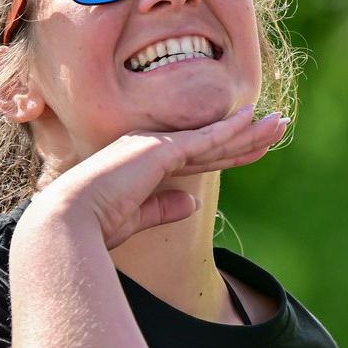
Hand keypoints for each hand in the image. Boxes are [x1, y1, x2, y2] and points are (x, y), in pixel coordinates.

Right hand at [32, 105, 287, 249]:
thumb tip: (193, 204)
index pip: (197, 157)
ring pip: (215, 138)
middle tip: (278, 125)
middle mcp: (150, 148)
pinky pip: (205, 138)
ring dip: (250, 131)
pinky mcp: (161, 151)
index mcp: (142, 163)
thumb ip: (163, 208)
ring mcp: (156, 146)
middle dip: (247, 136)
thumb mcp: (135, 219)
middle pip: (212, 142)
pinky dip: (230, 129)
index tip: (255, 149)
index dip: (228, 152)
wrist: (67, 223)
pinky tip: (252, 120)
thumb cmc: (91, 227)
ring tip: (280, 123)